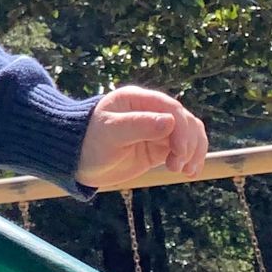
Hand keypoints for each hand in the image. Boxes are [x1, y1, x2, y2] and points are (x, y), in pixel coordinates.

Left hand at [76, 83, 208, 189]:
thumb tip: (171, 122)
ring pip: (190, 134)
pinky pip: (184, 149)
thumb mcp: (111, 133)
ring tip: (184, 171)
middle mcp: (150, 110)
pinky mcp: (159, 146)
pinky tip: (191, 173)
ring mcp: (156, 128)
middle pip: (185, 121)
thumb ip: (139, 126)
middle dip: (187, 144)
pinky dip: (191, 159)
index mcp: (136, 99)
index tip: (179, 151)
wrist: (77, 162)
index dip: (182, 129)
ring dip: (193, 152)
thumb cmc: (88, 142)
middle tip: (176, 166)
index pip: (171, 108)